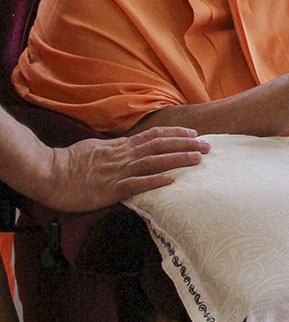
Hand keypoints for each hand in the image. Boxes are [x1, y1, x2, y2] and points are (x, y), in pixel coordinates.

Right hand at [42, 127, 209, 211]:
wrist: (48, 173)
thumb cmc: (69, 163)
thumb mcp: (96, 149)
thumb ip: (114, 149)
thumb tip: (127, 147)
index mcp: (120, 147)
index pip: (153, 136)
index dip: (175, 133)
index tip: (194, 133)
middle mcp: (123, 156)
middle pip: (160, 146)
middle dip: (186, 144)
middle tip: (208, 145)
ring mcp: (117, 172)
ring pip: (153, 162)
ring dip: (177, 159)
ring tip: (198, 158)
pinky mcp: (110, 189)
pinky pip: (136, 184)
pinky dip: (155, 182)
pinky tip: (171, 181)